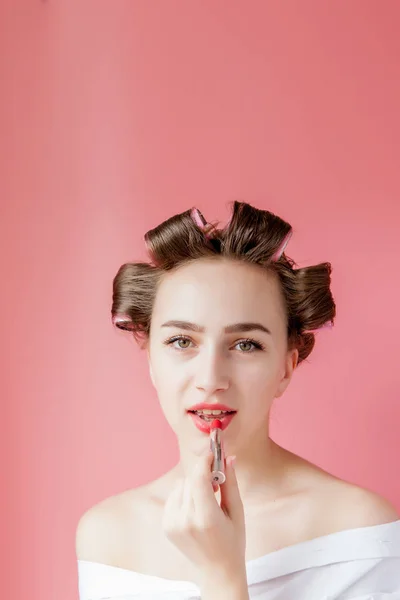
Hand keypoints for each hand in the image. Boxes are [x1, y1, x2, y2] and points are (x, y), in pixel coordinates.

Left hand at [162, 452, 245, 584]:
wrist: (217, 570)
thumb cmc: (233, 541)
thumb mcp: (237, 511)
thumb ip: (231, 483)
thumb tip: (229, 457)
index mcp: (206, 518)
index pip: (198, 478)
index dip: (205, 462)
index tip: (213, 455)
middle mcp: (185, 520)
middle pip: (190, 479)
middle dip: (203, 474)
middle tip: (216, 483)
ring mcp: (172, 524)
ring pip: (180, 485)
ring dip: (193, 484)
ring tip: (206, 499)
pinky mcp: (166, 525)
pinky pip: (173, 496)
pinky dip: (184, 495)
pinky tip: (195, 507)